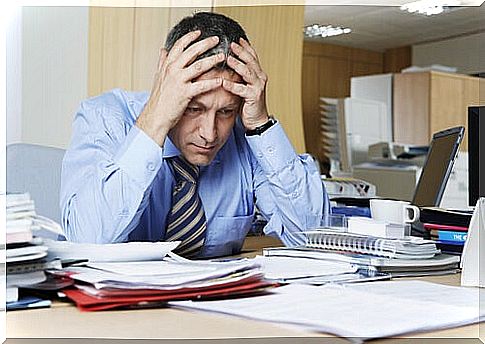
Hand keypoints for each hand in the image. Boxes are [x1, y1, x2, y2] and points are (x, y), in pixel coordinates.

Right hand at [136, 31, 225, 145]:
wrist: (155, 116)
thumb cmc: (159, 99)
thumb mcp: (158, 77)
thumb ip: (162, 63)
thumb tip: (163, 50)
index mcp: (167, 65)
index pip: (179, 45)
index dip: (189, 37)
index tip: (199, 32)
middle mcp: (173, 70)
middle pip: (191, 51)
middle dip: (205, 44)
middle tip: (216, 39)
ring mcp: (179, 81)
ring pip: (199, 66)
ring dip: (212, 60)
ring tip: (222, 56)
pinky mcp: (185, 93)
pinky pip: (202, 85)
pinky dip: (213, 82)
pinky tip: (221, 80)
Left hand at [222, 38, 269, 129]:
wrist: (257, 120)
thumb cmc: (249, 103)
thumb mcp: (245, 85)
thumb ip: (240, 75)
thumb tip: (229, 64)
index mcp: (258, 73)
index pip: (253, 56)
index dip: (245, 46)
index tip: (237, 38)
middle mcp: (260, 78)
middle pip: (251, 61)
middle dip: (241, 51)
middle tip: (231, 43)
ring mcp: (258, 87)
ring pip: (248, 72)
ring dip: (237, 64)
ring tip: (228, 58)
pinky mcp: (253, 97)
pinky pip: (242, 89)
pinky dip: (232, 85)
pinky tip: (223, 82)